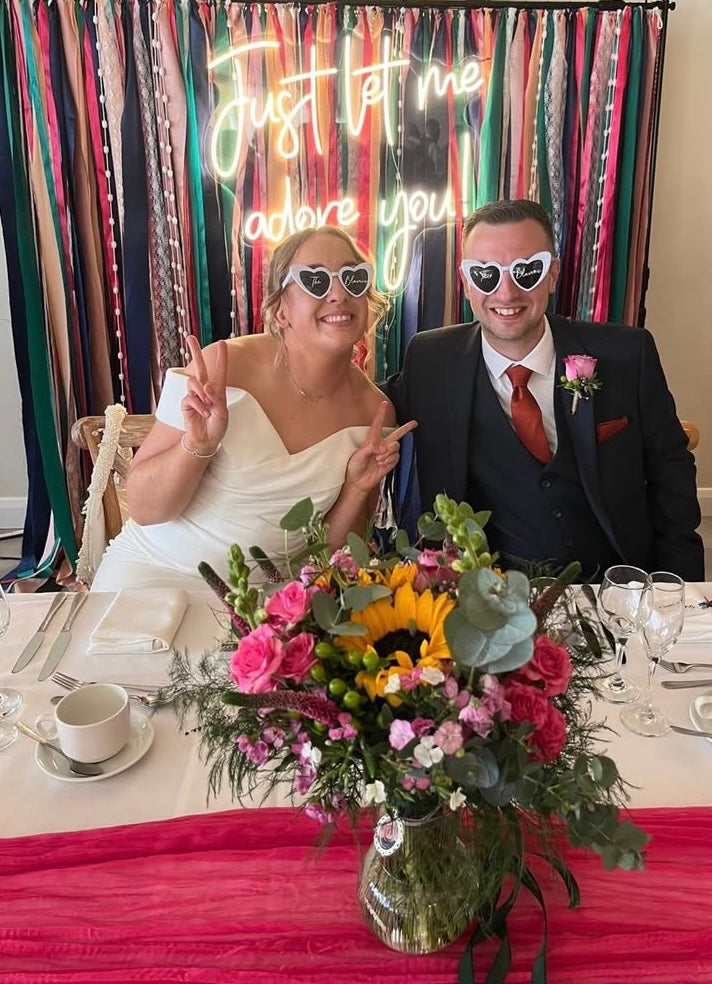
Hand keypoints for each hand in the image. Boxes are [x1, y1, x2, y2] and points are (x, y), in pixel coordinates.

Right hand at [181, 336, 228, 454]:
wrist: (206, 440)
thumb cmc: (217, 426)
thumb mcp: (222, 412)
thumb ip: (215, 398)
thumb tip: (205, 386)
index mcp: (218, 390)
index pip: (220, 371)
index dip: (221, 357)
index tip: (222, 343)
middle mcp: (205, 390)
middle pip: (199, 367)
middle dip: (195, 352)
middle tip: (189, 337)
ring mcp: (195, 396)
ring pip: (194, 382)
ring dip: (201, 393)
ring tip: (207, 405)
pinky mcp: (186, 403)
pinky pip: (190, 398)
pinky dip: (199, 406)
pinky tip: (204, 413)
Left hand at [345, 401, 416, 494]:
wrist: (358, 482)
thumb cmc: (354, 468)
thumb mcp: (358, 456)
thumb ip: (369, 449)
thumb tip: (380, 447)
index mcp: (371, 440)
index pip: (377, 424)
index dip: (381, 413)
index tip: (384, 404)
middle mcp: (380, 446)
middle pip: (396, 434)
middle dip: (406, 428)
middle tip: (414, 423)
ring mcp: (386, 454)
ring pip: (396, 446)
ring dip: (388, 452)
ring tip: (379, 459)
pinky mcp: (390, 462)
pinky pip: (396, 457)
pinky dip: (390, 460)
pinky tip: (383, 463)